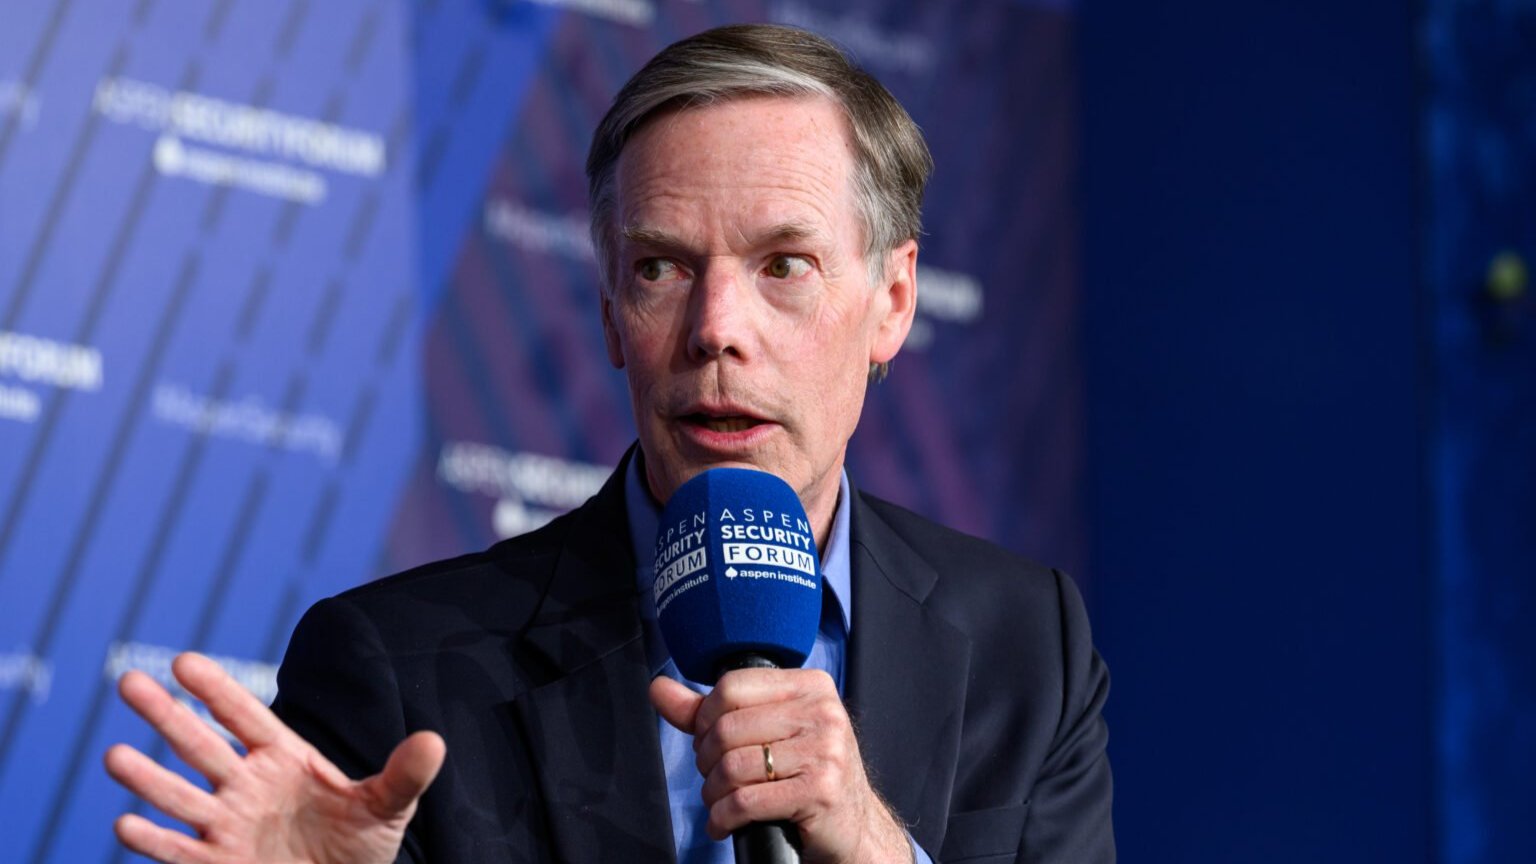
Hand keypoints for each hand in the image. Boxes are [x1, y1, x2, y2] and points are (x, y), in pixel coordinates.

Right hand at [104, 652, 444, 863]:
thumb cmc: (362, 844)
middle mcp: (247, 785)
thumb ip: (404, 775)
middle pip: (200, 745)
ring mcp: (228, 825)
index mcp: (284, 759)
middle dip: (165, 716)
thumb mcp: (389, 807)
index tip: (184, 662)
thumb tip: (434, 741)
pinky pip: (179, 852)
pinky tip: (127, 823)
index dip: (217, 690)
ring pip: (179, 796)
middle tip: (127, 681)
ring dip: (147, 778)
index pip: (245, 717)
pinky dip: (154, 840)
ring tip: (113, 756)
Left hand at [650, 668, 910, 863]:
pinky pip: (746, 801)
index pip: (732, 686)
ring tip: (718, 803)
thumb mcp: (766, 733)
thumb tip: (659, 689)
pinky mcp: (821, 791)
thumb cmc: (805, 775)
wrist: (852, 827)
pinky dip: (724, 817)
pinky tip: (724, 823)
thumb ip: (711, 711)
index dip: (705, 718)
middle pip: (727, 728)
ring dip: (712, 793)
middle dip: (706, 761)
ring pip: (733, 766)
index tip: (708, 742)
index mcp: (810, 686)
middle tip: (713, 778)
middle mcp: (823, 712)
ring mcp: (826, 751)